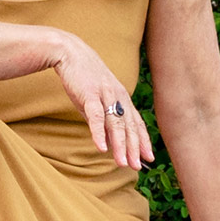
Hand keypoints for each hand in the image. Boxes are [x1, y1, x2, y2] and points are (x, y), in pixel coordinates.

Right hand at [51, 32, 154, 172]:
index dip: (143, 140)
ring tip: (122, 163)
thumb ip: (103, 120)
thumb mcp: (97, 100)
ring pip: (115, 124)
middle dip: (134, 148)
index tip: (149, 157)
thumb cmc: (84, 78)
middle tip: (137, 166)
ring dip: (120, 145)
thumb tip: (107, 143)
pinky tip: (101, 148)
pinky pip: (96, 116)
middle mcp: (118, 96)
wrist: (70, 53)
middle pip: (128, 126)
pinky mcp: (89, 94)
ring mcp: (105, 95)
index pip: (136, 122)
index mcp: (122, 97)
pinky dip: (98, 133)